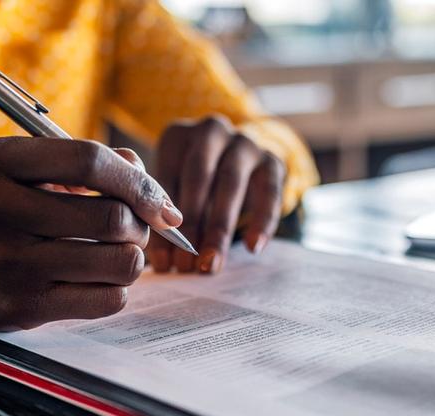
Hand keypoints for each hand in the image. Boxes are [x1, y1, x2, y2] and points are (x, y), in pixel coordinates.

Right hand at [0, 137, 183, 329]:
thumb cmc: (0, 208)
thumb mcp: (26, 169)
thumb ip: (86, 163)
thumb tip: (147, 184)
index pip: (89, 162)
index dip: (138, 181)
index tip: (158, 202)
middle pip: (111, 217)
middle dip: (139, 224)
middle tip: (134, 228)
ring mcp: (9, 263)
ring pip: (118, 262)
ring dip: (134, 257)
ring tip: (119, 252)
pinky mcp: (23, 307)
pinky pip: (108, 299)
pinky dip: (118, 288)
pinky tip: (99, 279)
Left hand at [148, 115, 285, 273]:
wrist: (243, 163)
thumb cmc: (198, 185)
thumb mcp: (176, 190)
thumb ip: (166, 216)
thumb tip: (163, 263)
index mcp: (177, 136)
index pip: (165, 179)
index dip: (161, 222)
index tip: (162, 262)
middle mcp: (210, 131)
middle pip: (198, 178)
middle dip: (191, 225)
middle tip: (186, 266)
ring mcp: (244, 142)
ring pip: (230, 183)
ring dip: (219, 228)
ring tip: (212, 263)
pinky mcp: (272, 159)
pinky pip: (269, 191)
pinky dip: (262, 221)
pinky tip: (252, 247)